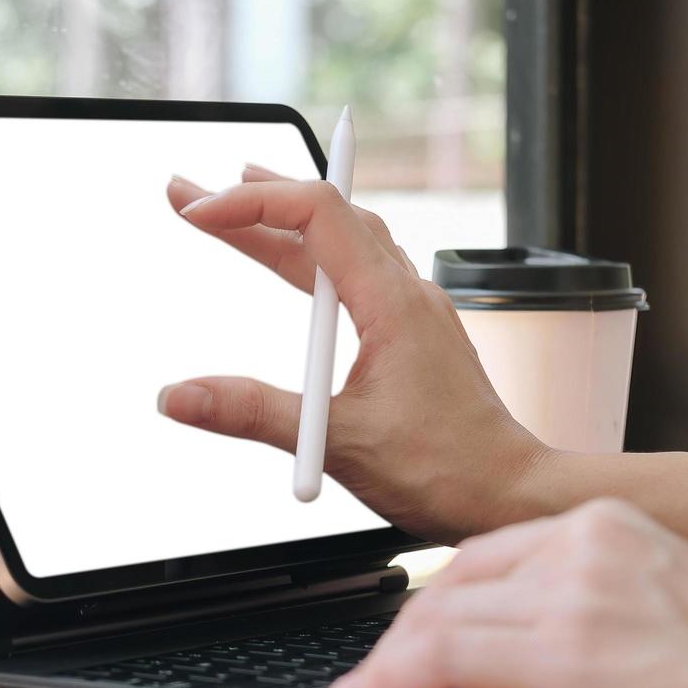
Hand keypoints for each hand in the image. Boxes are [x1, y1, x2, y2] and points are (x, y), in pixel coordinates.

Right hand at [160, 167, 548, 542]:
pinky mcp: (413, 334)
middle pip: (326, 217)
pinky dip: (315, 255)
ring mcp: (413, 310)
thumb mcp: (337, 441)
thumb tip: (178, 396)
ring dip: (286, 220)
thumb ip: (252, 413)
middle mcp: (406, 293)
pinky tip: (298, 265)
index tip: (199, 211)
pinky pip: (359, 270)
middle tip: (192, 193)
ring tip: (234, 208)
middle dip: (254, 199)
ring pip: (344, 240)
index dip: (252, 204)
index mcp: (392, 301)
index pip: (316, 215)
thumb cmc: (446, 469)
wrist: (509, 494)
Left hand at [329, 499, 687, 687]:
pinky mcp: (563, 645)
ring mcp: (572, 588)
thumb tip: (542, 648)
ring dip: (392, 660)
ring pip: (438, 612)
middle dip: (410, 632)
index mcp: (612, 524)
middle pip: (455, 579)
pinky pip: (441, 651)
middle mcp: (585, 538)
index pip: (493, 555)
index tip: (416, 641)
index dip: (442, 603)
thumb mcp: (672, 608)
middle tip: (382, 676)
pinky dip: (392, 678)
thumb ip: (601, 608)